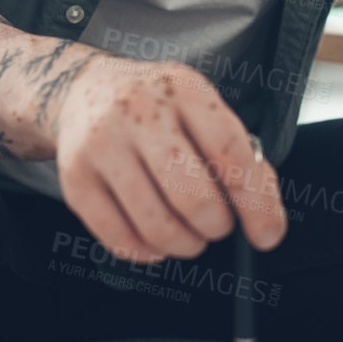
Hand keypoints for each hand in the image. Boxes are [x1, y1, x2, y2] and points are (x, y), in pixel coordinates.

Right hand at [51, 56, 286, 262]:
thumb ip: (239, 156)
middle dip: (216, 226)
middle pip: (192, 195)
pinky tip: (156, 238)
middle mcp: (139, 110)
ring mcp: (102, 144)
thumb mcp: (202, 109)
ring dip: (185, 244)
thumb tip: (264, 219)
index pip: (229, 151)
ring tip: (189, 235)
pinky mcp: (75, 179)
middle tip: (218, 225)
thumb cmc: (158, 108)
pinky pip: (120, 239)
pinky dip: (149, 252)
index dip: (255, 201)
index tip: (267, 233)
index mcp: (184, 89)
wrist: (83, 89)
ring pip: (156, 224)